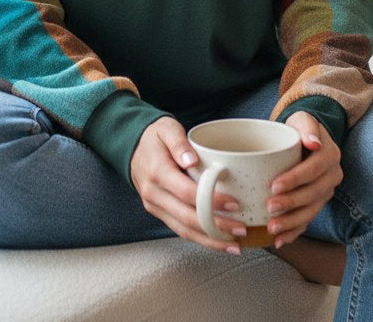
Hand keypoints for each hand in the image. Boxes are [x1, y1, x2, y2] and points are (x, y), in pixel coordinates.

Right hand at [129, 117, 246, 254]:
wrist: (131, 147)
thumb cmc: (153, 137)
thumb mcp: (166, 128)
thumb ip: (179, 142)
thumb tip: (191, 159)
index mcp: (157, 172)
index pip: (187, 192)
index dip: (211, 201)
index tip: (233, 203)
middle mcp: (154, 194)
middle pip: (187, 218)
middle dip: (216, 227)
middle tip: (240, 229)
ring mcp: (155, 206)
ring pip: (184, 230)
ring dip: (210, 240)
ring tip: (234, 244)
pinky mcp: (159, 212)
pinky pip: (180, 229)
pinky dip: (200, 238)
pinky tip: (217, 241)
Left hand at [268, 112, 342, 248]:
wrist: (305, 138)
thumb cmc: (298, 127)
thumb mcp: (302, 119)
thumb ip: (307, 125)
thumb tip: (314, 142)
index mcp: (330, 154)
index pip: (313, 169)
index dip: (295, 179)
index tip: (273, 185)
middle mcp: (333, 175)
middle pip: (313, 193)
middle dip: (291, 203)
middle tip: (270, 208)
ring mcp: (327, 192)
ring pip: (312, 211)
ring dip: (292, 222)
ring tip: (272, 228)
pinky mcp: (318, 204)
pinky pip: (308, 221)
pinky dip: (294, 232)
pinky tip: (279, 240)